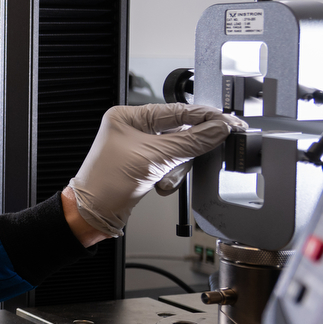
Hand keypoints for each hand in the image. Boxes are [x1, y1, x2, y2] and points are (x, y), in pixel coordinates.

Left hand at [66, 103, 244, 240]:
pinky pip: (171, 166)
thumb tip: (218, 129)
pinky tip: (160, 185)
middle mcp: (134, 128)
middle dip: (187, 149)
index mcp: (129, 116)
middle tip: (210, 149)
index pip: (176, 110)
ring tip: (164, 179)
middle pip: (180, 131)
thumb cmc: (106, 182)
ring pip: (178, 151)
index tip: (228, 121)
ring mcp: (140, 148)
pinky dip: (170, 177)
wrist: (94, 213)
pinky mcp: (145, 165)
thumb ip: (190, 142)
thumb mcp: (154, 158)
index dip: (204, 116)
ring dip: (176, 168)